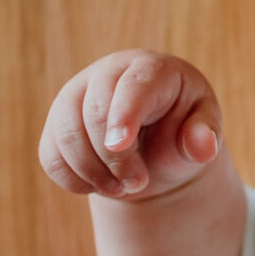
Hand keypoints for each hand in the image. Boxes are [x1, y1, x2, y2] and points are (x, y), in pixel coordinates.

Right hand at [40, 49, 224, 202]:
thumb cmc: (183, 128)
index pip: (133, 86)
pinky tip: (101, 184)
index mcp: (150, 68)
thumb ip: (204, 135)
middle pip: (94, 112)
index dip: (124, 114)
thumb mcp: (203, 129)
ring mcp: (74, 97)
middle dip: (114, 156)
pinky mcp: (55, 125)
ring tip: (125, 187)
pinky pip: (50, 156)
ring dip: (93, 171)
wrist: (156, 146)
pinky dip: (74, 179)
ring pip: (65, 134)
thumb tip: (203, 147)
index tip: (120, 145)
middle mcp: (106, 74)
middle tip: (138, 182)